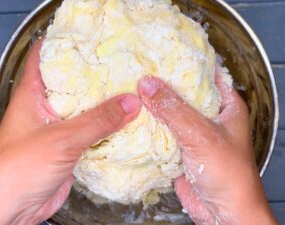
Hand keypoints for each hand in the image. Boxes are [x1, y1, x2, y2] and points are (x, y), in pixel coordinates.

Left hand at [0, 41, 140, 224]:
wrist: (14, 209)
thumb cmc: (18, 170)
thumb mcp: (61, 139)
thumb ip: (98, 120)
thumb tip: (130, 102)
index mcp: (34, 94)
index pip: (48, 57)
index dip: (69, 44)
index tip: (95, 39)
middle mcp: (48, 107)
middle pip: (75, 83)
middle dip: (98, 75)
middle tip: (124, 66)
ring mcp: (61, 128)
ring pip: (87, 109)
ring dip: (106, 104)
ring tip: (131, 90)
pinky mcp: (71, 147)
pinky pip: (94, 132)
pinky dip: (109, 127)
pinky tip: (127, 122)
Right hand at [138, 75, 277, 224]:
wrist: (223, 213)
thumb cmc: (229, 174)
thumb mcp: (201, 134)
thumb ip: (174, 109)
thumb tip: (148, 84)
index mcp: (225, 105)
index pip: (204, 74)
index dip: (184, 63)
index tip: (160, 54)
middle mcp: (208, 117)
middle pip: (182, 94)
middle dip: (162, 85)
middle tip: (138, 71)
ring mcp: (192, 133)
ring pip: (170, 114)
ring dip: (153, 107)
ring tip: (131, 91)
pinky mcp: (180, 149)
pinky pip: (162, 133)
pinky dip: (149, 128)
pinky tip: (133, 120)